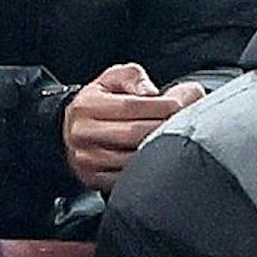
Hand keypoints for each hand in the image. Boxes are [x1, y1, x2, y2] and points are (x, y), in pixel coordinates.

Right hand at [63, 63, 205, 190]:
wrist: (72, 128)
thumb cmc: (100, 101)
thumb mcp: (113, 79)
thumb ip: (133, 78)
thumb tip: (150, 93)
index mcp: (87, 105)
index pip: (130, 105)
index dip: (159, 106)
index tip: (179, 105)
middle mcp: (83, 133)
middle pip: (133, 134)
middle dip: (163, 128)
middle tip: (184, 123)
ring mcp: (86, 159)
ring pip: (131, 159)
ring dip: (158, 152)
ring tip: (174, 141)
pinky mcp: (93, 178)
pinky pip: (125, 178)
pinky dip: (145, 171)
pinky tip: (157, 160)